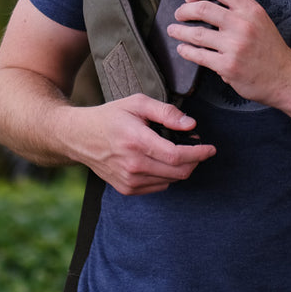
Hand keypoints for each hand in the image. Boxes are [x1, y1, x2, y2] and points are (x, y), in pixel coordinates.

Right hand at [77, 94, 215, 195]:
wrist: (80, 137)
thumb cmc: (110, 117)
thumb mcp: (137, 103)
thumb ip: (166, 112)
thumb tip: (190, 124)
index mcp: (136, 141)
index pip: (177, 155)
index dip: (199, 153)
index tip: (210, 148)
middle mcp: (133, 165)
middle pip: (178, 172)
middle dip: (194, 160)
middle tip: (197, 147)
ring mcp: (129, 180)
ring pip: (171, 181)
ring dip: (181, 168)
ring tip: (177, 150)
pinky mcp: (127, 189)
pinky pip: (159, 186)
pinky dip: (167, 175)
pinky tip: (161, 160)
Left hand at [167, 0, 290, 106]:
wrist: (285, 77)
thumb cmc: (271, 50)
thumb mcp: (260, 20)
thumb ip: (239, 11)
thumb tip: (209, 4)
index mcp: (250, 9)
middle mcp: (242, 24)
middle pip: (202, 8)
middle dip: (184, 10)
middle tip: (179, 14)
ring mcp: (234, 46)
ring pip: (196, 34)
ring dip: (179, 31)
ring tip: (174, 31)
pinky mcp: (227, 66)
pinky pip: (199, 56)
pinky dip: (186, 51)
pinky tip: (183, 49)